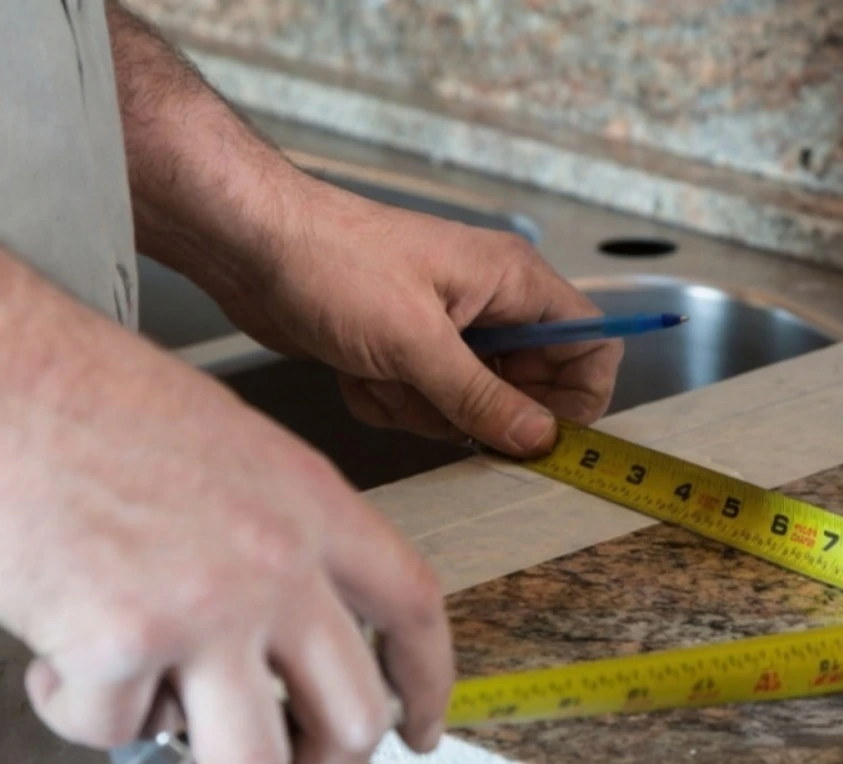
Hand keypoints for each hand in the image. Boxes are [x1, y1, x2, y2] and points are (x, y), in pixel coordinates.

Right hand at [0, 299, 453, 763]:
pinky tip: (55, 670)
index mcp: (312, 505)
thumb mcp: (230, 448)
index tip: (420, 729)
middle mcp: (277, 562)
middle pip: (352, 718)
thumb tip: (266, 646)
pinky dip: (80, 720)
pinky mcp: (120, 645)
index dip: (426, 683)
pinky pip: (114, 734)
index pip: (412, 610)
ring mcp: (206, 606)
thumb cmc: (83, 398)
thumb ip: (272, 542)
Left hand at [214, 178, 622, 456]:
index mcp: (513, 283)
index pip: (590, 343)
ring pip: (469, 407)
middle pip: (527, 390)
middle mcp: (490, 306)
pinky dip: (389, 401)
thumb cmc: (333, 263)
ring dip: (421, 409)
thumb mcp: (416, 343)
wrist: (251, 246)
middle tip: (433, 401)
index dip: (575, 396)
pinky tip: (356, 371)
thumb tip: (540, 439)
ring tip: (380, 373)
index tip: (540, 432)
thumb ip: (482, 398)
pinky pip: (423, 406)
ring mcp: (447, 330)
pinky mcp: (407, 352)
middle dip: (476, 412)